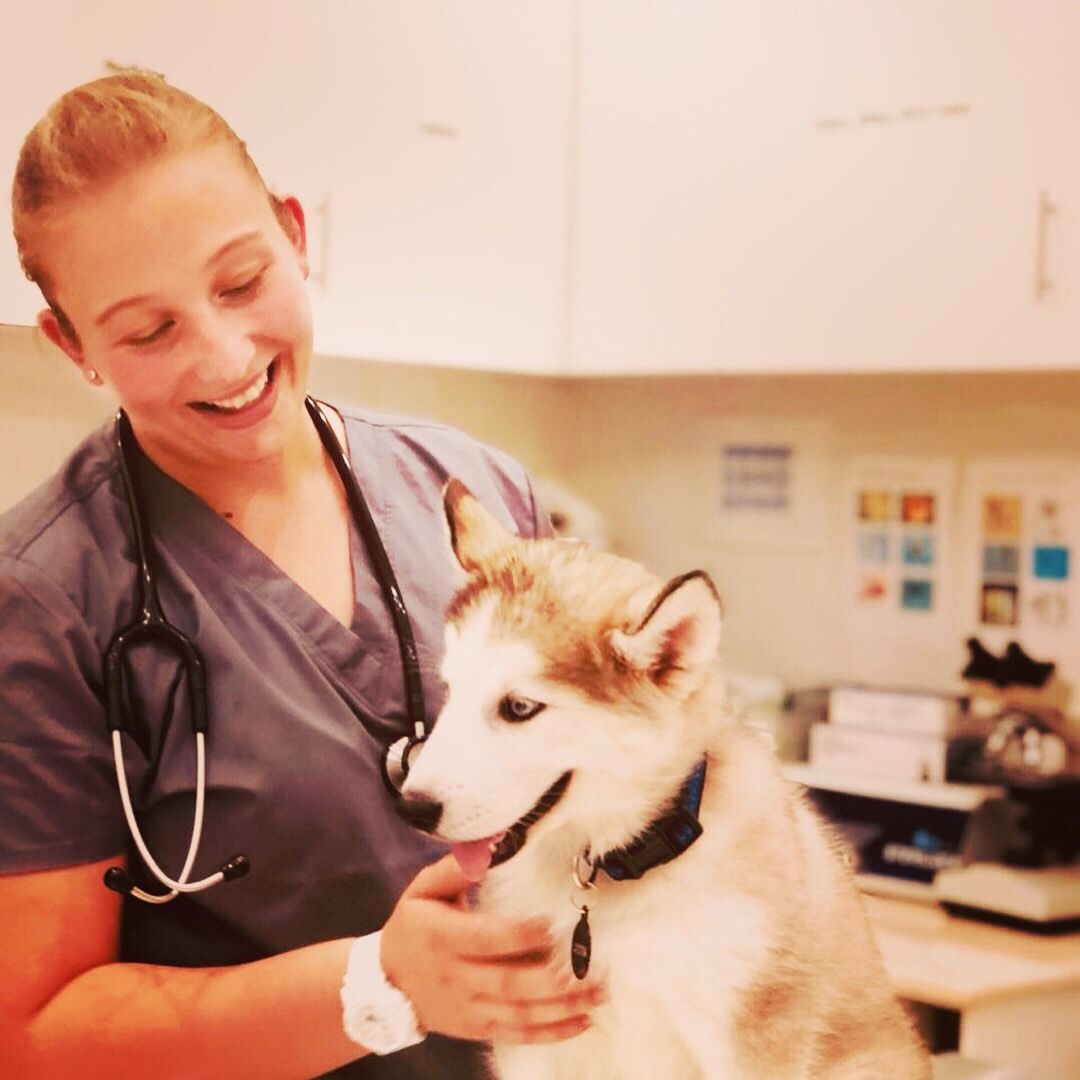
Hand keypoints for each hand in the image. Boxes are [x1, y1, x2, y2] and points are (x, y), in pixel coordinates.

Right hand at [380, 855, 602, 1043]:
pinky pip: (517, 1034)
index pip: (487, 939)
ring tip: (598, 993)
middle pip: (510, 983)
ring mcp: (468, 1008)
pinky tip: (582, 1021)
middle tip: (591, 966)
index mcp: (442, 938)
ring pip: (519, 1013)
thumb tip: (488, 845)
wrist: (386, 983)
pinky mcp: (477, 1029)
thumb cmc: (413, 926)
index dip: (520, 934)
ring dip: (563, 1007)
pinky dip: (551, 1032)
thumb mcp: (422, 890)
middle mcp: (457, 978)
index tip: (553, 924)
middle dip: (554, 978)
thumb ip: (454, 868)